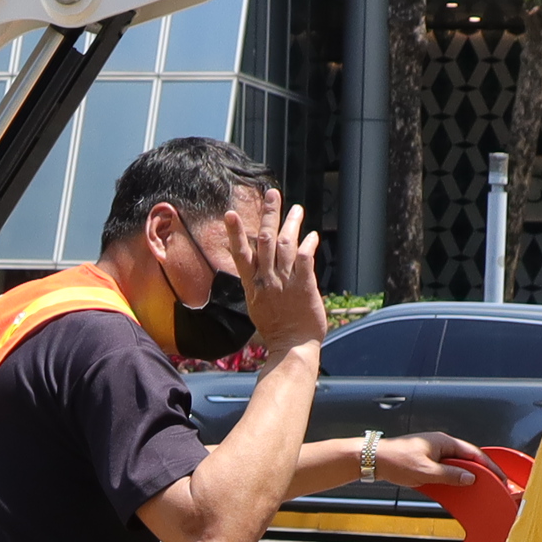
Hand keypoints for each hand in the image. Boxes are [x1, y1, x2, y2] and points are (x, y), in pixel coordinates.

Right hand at [241, 196, 328, 356]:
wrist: (291, 347)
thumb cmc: (275, 329)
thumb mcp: (257, 306)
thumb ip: (259, 284)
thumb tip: (258, 271)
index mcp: (254, 285)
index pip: (240, 253)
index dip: (235, 232)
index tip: (230, 213)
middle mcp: (267, 280)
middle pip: (265, 240)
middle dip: (269, 214)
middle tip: (272, 193)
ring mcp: (286, 282)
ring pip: (285, 246)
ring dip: (291, 224)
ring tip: (296, 209)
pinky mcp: (304, 287)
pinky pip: (306, 260)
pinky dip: (308, 245)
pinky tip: (312, 235)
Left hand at [379, 429, 486, 489]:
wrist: (373, 459)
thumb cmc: (395, 460)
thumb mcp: (426, 472)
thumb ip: (450, 475)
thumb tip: (469, 478)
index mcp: (444, 442)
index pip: (474, 453)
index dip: (489, 466)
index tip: (499, 477)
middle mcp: (441, 444)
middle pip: (467, 457)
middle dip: (481, 471)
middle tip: (492, 484)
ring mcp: (433, 451)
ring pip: (456, 463)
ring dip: (466, 474)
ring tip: (477, 487)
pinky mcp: (426, 459)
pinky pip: (446, 467)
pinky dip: (453, 476)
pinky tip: (456, 486)